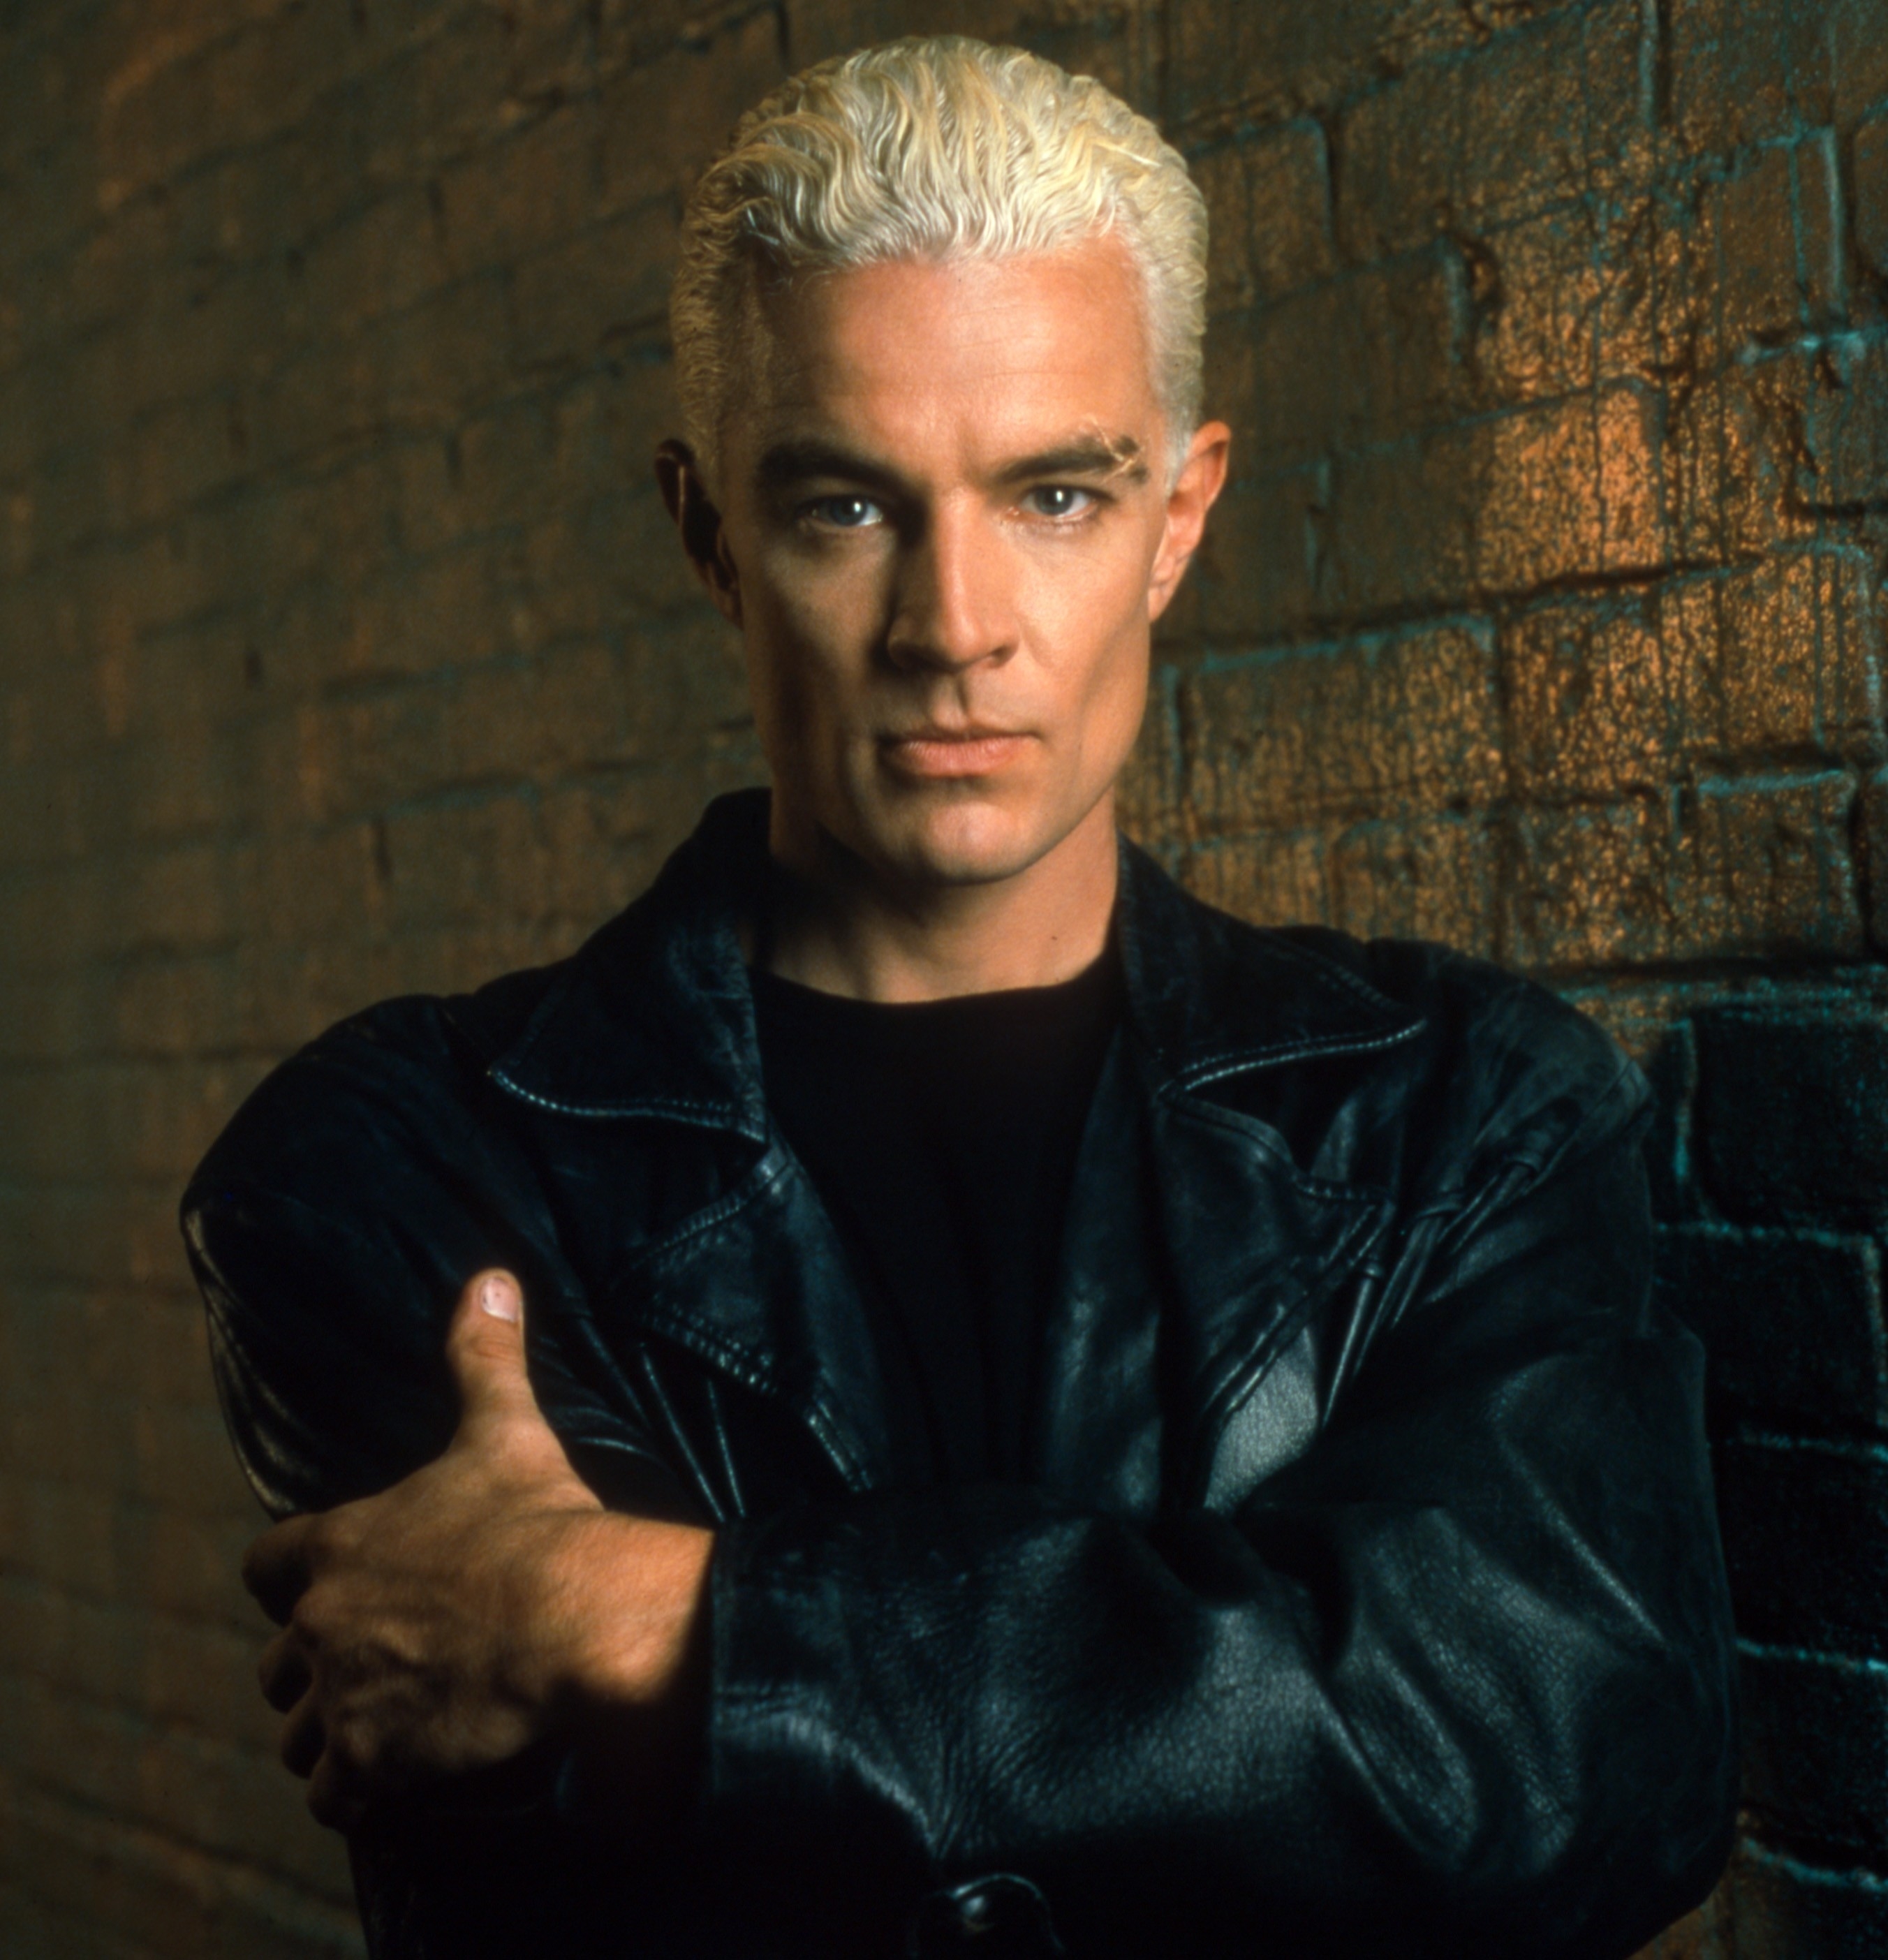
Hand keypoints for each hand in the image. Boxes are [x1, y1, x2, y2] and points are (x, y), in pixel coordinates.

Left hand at [243, 1269, 714, 1829]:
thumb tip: (490, 1275)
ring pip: (298, 1736)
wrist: (571, 1619)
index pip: (267, 1568)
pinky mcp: (369, 1761)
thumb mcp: (505, 1432)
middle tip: (375, 1669)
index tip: (319, 1590)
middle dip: (313, 1670)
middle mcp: (322, 1622)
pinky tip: (400, 1783)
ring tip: (387, 1734)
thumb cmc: (536, 1522)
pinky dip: (357, 1793)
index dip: (287, 1582)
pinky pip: (332, 1796)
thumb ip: (485, 1356)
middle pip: (277, 1664)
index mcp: (343, 1545)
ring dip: (331, 1738)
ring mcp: (339, 1697)